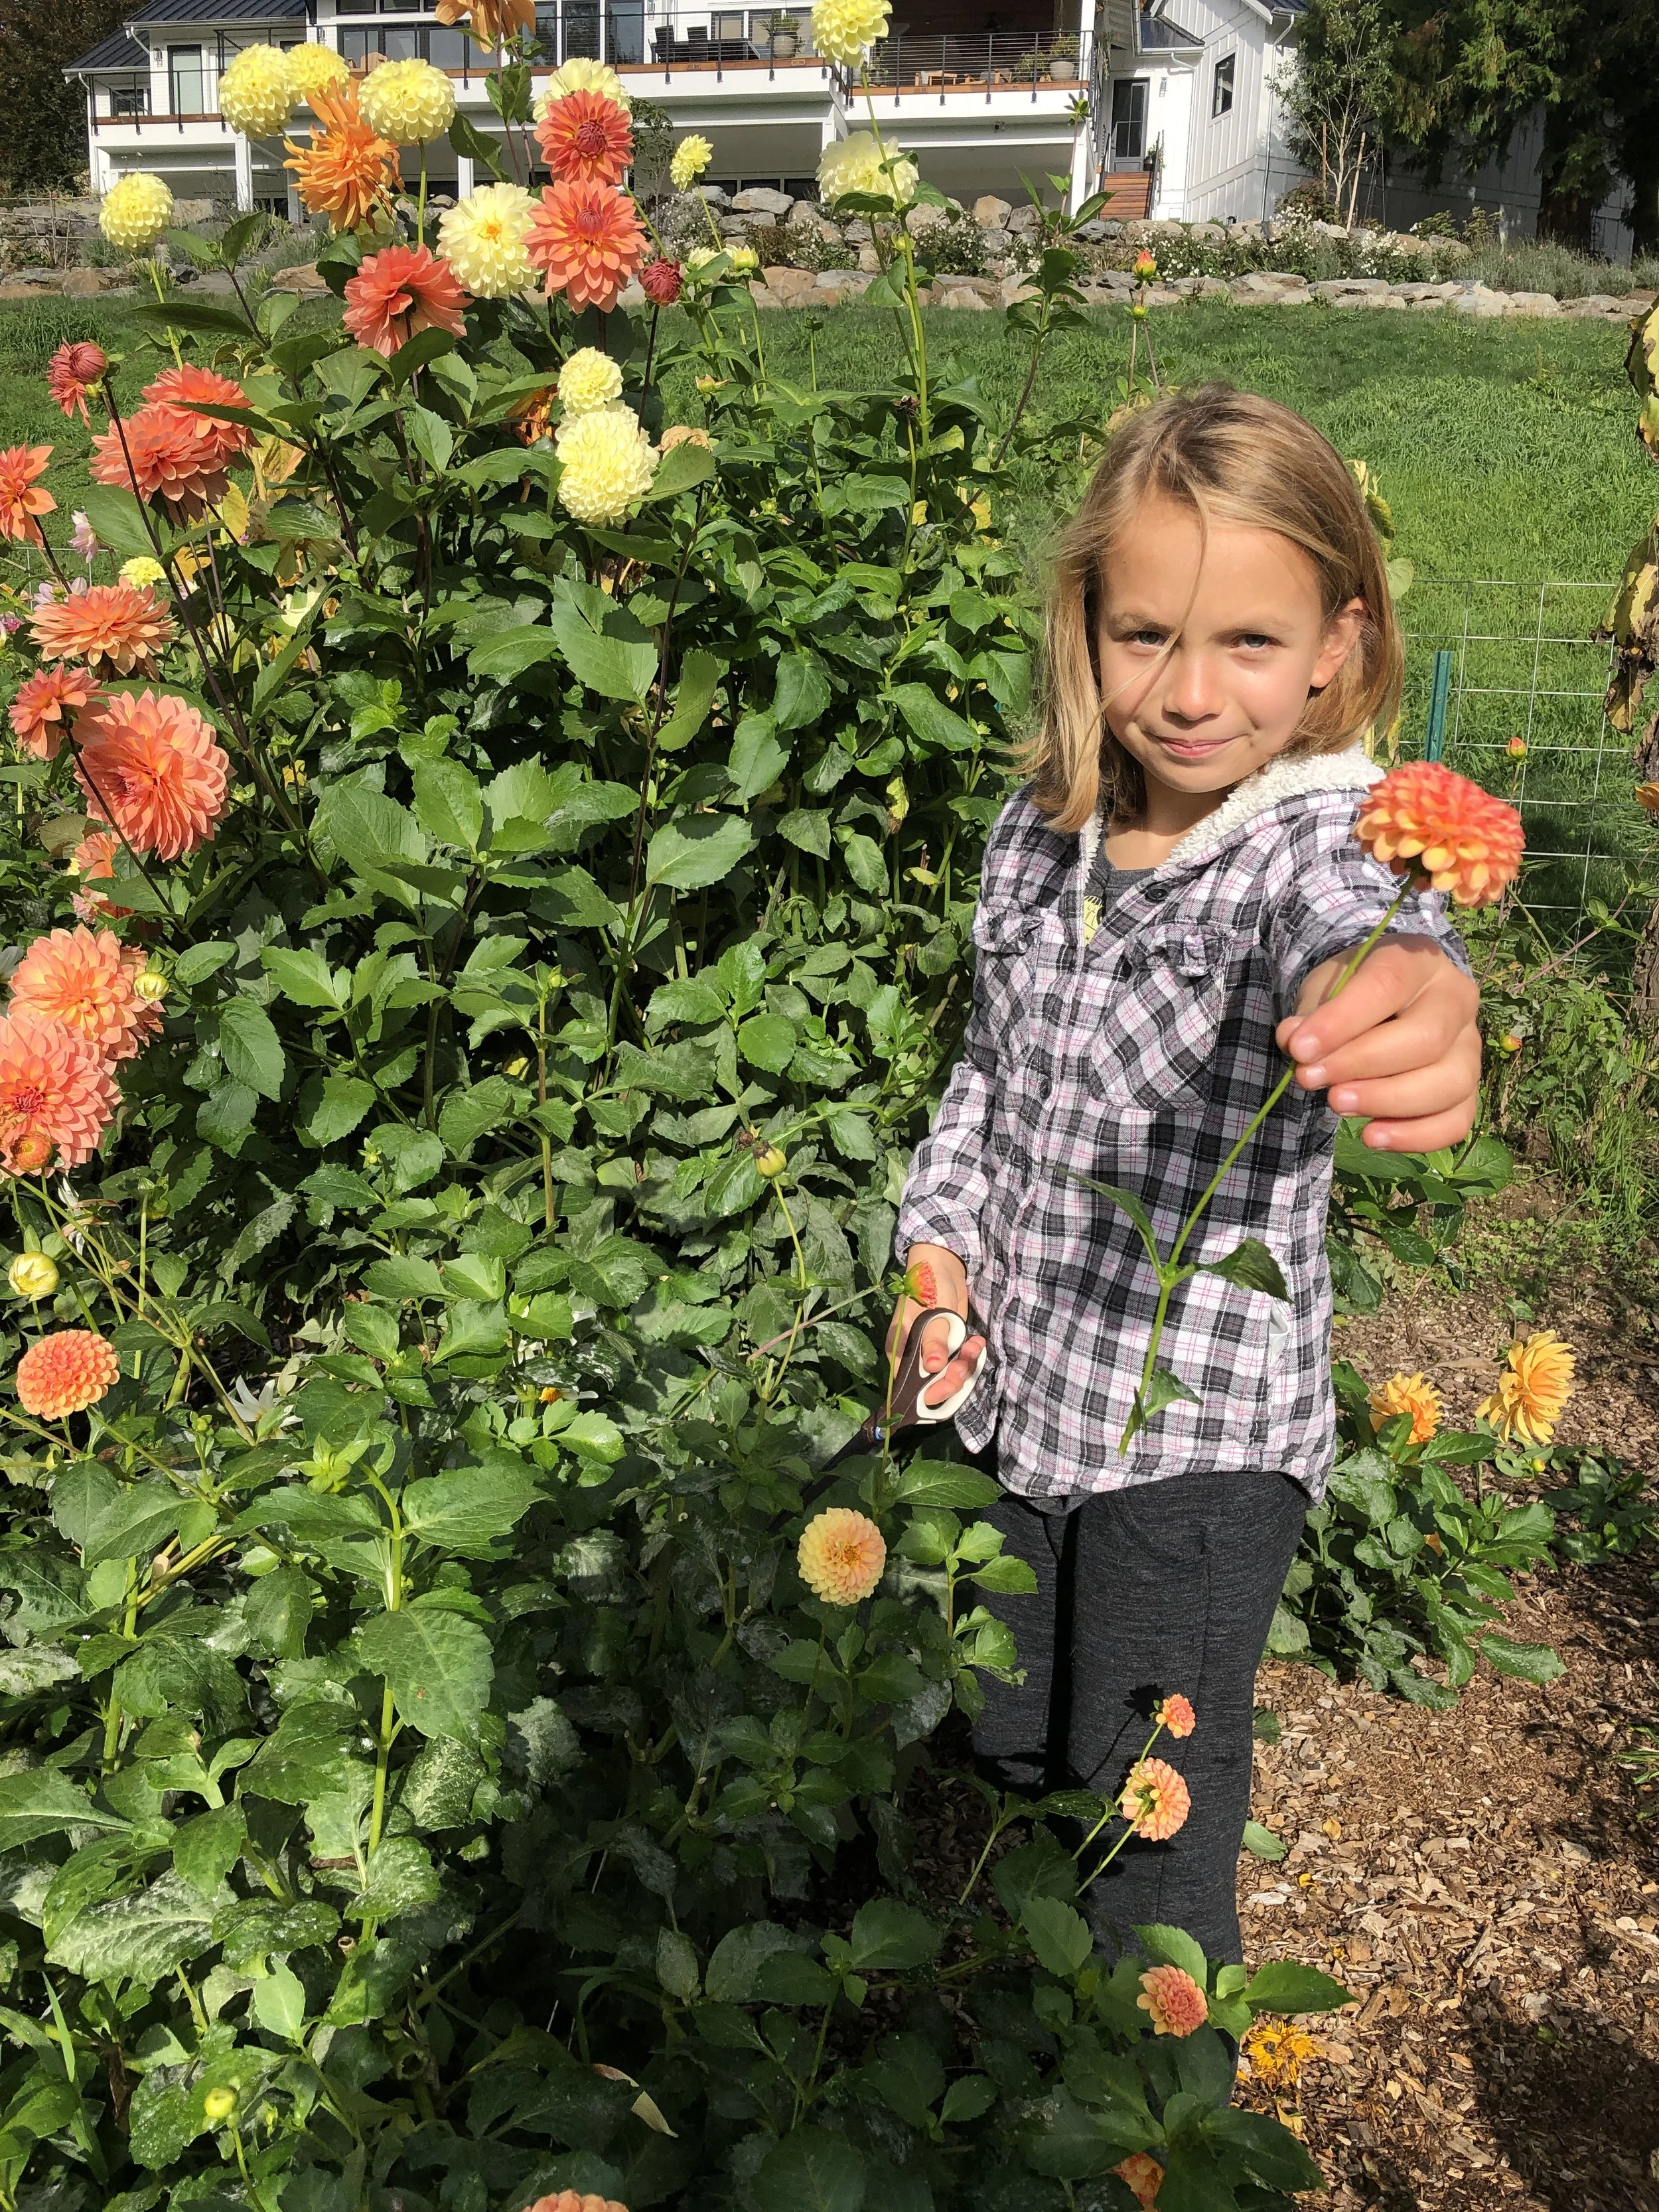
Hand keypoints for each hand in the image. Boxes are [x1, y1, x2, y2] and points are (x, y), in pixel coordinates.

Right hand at [887, 1242, 985, 1410]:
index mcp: (900, 1351)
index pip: (908, 1386)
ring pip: (949, 1375)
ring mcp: (933, 1352)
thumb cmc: (929, 1286)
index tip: (947, 1385)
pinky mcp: (949, 1346)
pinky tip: (976, 1341)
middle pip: (931, 1386)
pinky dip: (970, 1356)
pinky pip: (960, 1362)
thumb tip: (933, 1367)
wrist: (943, 1266)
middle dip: (951, 1380)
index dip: (928, 1393)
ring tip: (974, 1345)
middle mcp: (914, 1357)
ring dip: (965, 1366)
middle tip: (963, 1365)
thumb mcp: (931, 1313)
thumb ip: (933, 1341)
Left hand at [1277, 933, 1480, 1152]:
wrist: (1386, 1003)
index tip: (1300, 1049)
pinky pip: (1456, 1120)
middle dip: (1362, 1065)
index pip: (1386, 985)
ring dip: (1387, 1102)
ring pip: (1448, 1083)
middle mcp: (1456, 999)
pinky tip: (1372, 1137)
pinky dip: (1415, 1136)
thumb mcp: (1325, 988)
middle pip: (1426, 1039)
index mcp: (1418, 960)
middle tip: (1311, 1079)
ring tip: (1336, 1105)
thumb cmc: (1354, 993)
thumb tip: (1294, 1039)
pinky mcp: (1469, 1088)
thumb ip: (1311, 1013)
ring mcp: (1470, 1046)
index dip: (1342, 1021)